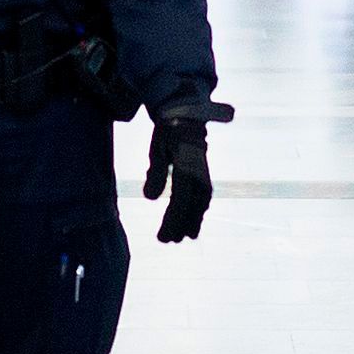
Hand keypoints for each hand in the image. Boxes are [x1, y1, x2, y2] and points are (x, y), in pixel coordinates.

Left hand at [144, 114, 214, 244]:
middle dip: (183, 224)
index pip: (180, 200)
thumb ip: (155, 173)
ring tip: (186, 236)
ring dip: (194, 219)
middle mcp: (199, 172)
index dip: (172, 221)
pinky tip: (195, 218)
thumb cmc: (168, 129)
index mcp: (186, 166)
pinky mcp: (204, 171)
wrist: (187, 112)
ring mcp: (204, 172)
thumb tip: (149, 199)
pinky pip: (204, 194)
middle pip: (193, 205)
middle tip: (171, 241)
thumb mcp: (157, 147)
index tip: (163, 237)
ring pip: (202, 201)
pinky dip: (199, 209)